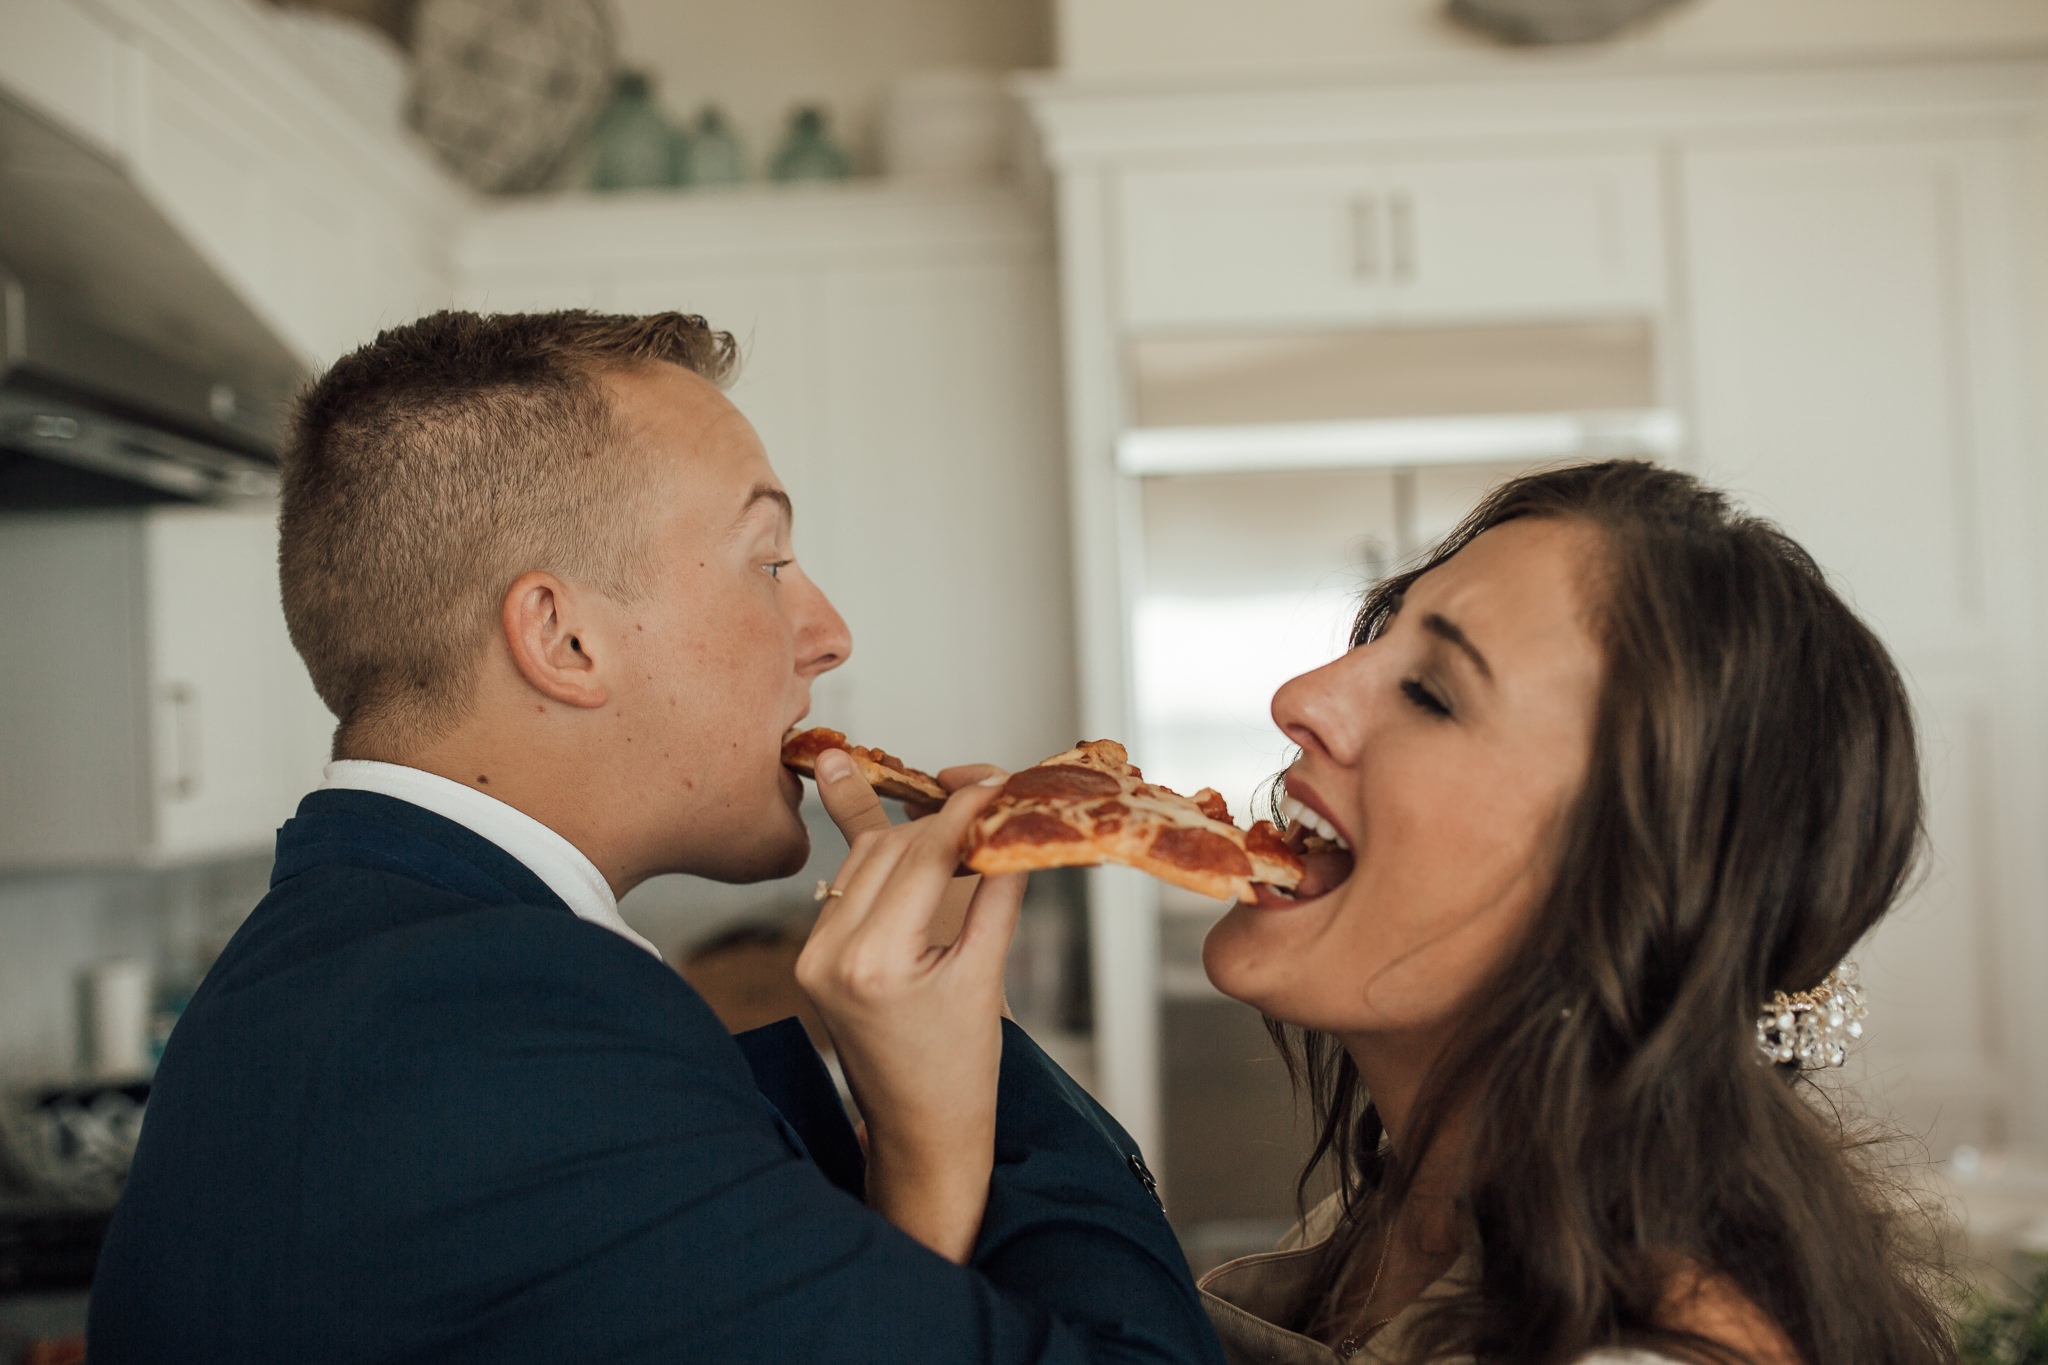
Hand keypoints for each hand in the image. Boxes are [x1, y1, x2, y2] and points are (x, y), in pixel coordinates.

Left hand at [795, 749, 1025, 1262]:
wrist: (921, 1132)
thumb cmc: (962, 1070)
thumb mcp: (987, 974)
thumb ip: (996, 891)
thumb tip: (1010, 825)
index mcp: (875, 962)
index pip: (924, 853)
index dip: (965, 809)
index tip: (1000, 783)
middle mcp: (829, 954)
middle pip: (891, 846)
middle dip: (942, 817)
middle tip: (991, 796)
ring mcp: (812, 956)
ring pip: (865, 857)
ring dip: (913, 833)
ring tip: (960, 815)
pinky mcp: (812, 958)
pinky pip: (849, 886)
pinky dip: (887, 861)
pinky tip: (910, 833)